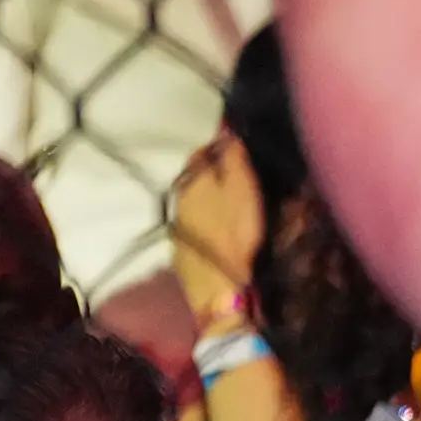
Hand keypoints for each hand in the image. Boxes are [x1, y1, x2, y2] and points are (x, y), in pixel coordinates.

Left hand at [170, 131, 265, 328]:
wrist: (217, 290)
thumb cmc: (235, 237)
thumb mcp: (243, 193)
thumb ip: (234, 161)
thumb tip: (227, 131)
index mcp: (195, 180)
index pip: (202, 151)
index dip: (219, 145)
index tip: (236, 145)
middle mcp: (180, 197)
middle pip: (194, 176)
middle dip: (211, 171)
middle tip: (235, 174)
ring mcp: (178, 224)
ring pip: (192, 199)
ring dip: (207, 196)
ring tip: (228, 201)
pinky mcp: (181, 248)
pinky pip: (193, 223)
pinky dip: (205, 219)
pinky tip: (218, 229)